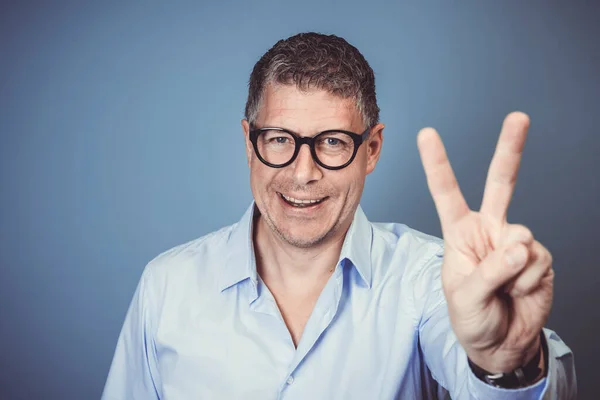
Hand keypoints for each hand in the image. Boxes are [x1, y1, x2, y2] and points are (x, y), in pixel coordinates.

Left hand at [417, 112, 553, 372]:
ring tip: (502, 290)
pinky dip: (527, 282)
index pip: (447, 193)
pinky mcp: (539, 257)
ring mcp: (515, 241)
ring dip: (511, 270)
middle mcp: (489, 230)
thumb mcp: (465, 297)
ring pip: (520, 236)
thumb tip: (521, 245)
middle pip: (501, 183)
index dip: (438, 164)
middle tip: (519, 117)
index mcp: (460, 233)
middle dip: (511, 149)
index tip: (427, 133)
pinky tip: (519, 292)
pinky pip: (536, 260)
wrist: (502, 343)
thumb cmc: (472, 317)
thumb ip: (490, 271)